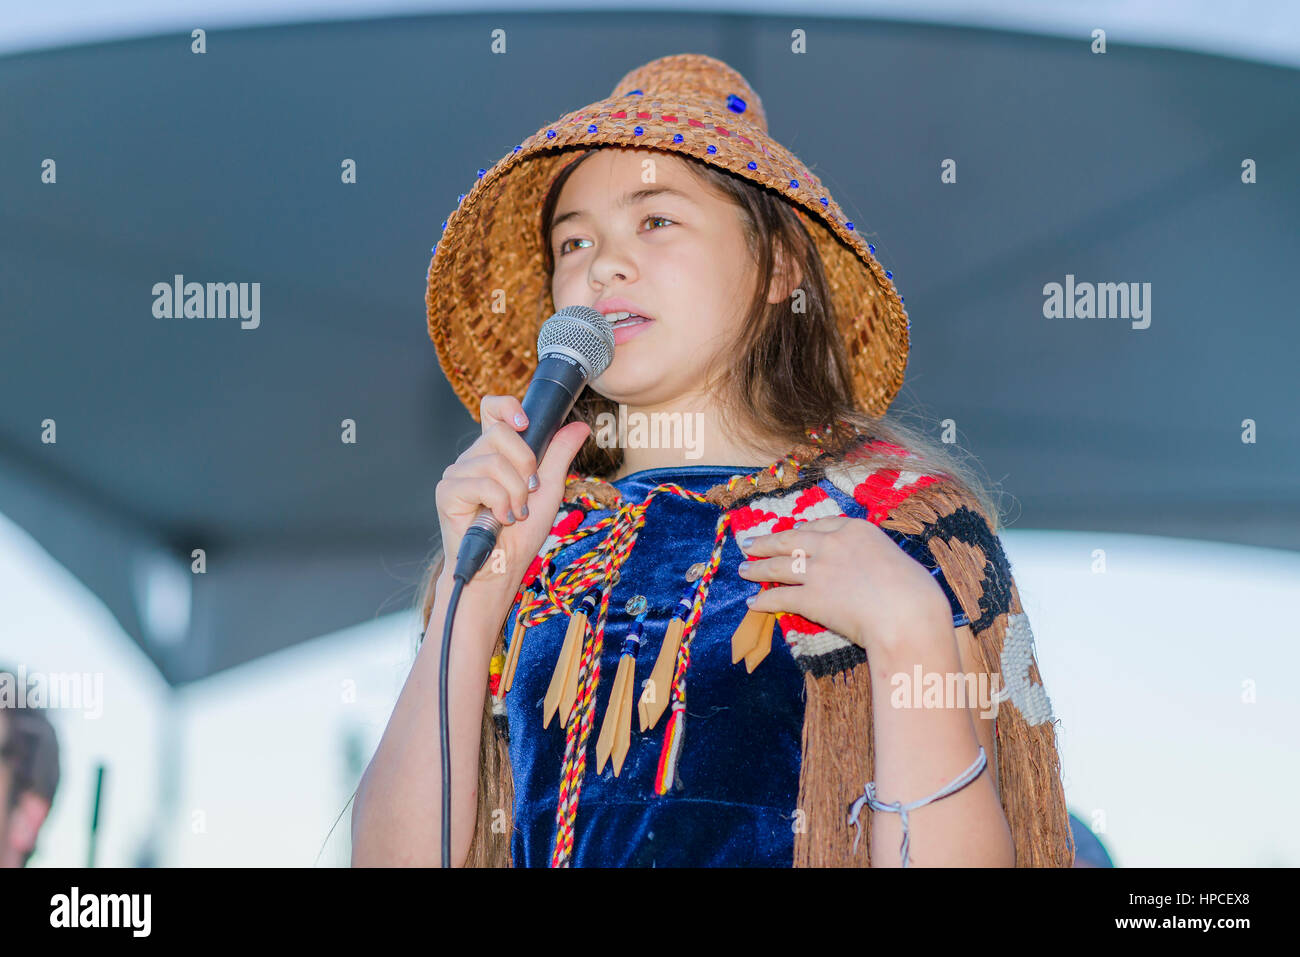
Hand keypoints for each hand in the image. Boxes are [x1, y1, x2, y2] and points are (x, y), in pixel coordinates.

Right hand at [435, 394, 590, 594]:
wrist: (502, 568)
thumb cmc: (521, 534)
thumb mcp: (549, 489)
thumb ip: (559, 455)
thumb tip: (579, 427)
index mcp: (495, 453)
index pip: (492, 411)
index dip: (506, 406)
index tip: (525, 423)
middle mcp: (473, 459)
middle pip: (500, 433)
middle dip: (525, 465)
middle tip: (528, 493)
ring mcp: (457, 474)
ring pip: (493, 462)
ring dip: (515, 493)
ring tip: (514, 514)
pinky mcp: (447, 492)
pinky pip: (481, 483)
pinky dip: (500, 504)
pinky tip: (500, 520)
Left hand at [737, 515, 953, 656]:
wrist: (908, 615)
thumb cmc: (915, 592)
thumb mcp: (895, 559)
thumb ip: (874, 557)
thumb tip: (870, 567)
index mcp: (856, 529)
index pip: (819, 525)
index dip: (799, 530)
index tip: (789, 532)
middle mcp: (832, 544)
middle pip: (790, 539)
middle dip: (766, 542)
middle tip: (749, 544)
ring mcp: (818, 569)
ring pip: (779, 565)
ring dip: (757, 568)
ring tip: (743, 569)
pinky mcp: (810, 597)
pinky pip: (780, 596)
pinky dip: (763, 600)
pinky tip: (753, 603)